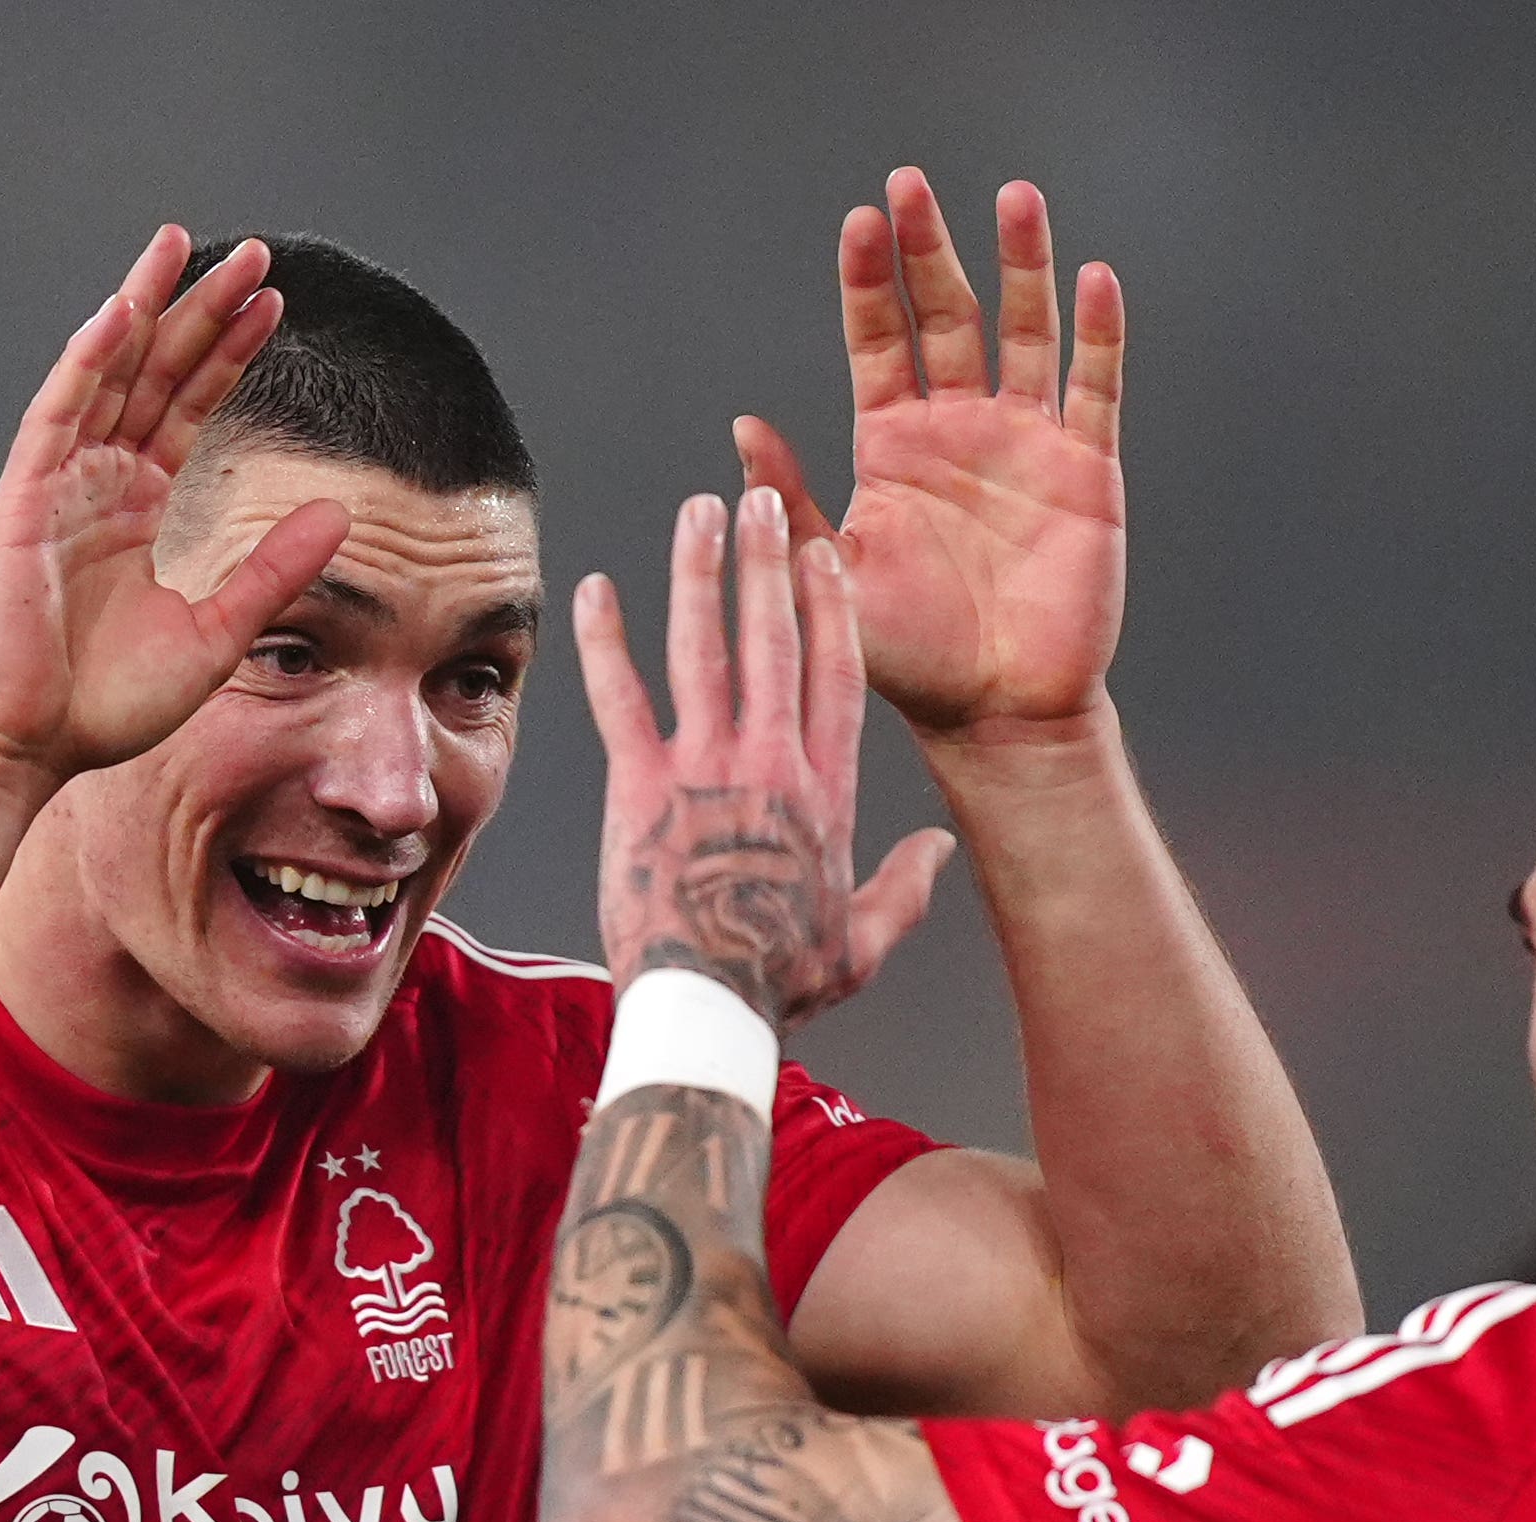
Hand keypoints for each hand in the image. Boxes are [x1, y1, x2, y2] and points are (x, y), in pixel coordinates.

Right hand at [0, 227, 355, 784]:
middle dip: (202, 312)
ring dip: (144, 309)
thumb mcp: (216, 632)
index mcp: (137, 506)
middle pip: (156, 373)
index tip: (275, 306)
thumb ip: (275, 570)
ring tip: (183, 246)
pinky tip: (121, 314)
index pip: (189, 408)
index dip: (230, 355)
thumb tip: (341, 511)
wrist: (27, 746)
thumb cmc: (104, 704)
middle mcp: (98, 480)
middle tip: (254, 256)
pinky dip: (85, 363)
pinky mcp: (23, 501)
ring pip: (107, 374)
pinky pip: (57, 416)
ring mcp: (57, 483)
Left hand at [575, 485, 870, 1027]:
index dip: (832, 607)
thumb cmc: (781, 983)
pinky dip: (605, 640)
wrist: (709, 1009)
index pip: (837, 674)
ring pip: (704, 648)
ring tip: (697, 512)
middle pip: (775, 639)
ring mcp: (706, 769)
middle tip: (762, 498)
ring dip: (700, 572)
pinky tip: (596, 588)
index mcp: (825, 793)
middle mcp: (772, 764)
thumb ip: (906, 889)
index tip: (825, 553)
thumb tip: (940, 851)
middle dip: (769, 560)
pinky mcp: (640, 786)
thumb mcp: (864, 942)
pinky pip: (619, 697)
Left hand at [733, 170, 1125, 737]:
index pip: (879, 339)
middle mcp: (959, 427)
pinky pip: (1094, 388)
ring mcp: (1026, 442)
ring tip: (1015, 196)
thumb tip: (741, 427)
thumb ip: (790, 503)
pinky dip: (1098, 333)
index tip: (860, 221)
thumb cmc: (908, 657)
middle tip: (912, 185)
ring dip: (1023, 263)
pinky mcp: (1086, 469)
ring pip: (1026, 331)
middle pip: (947, 315)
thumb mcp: (831, 576)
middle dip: (931, 250)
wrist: (995, 712)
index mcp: (893, 444)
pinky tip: (1093, 278)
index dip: (870, 281)